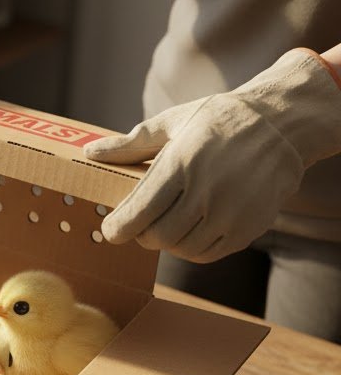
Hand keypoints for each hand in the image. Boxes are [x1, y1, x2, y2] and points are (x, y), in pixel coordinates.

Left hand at [83, 49, 340, 261]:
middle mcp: (208, 190)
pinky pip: (207, 254)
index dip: (118, 228)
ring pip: (181, 249)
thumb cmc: (219, 120)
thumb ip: (131, 144)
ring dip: (166, 242)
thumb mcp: (173, 122)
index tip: (110, 230)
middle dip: (140, 234)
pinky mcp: (248, 228)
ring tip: (166, 224)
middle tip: (139, 225)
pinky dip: (190, 248)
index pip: (139, 210)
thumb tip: (90, 152)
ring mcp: (231, 212)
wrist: (283, 125)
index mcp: (182, 162)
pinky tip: (189, 229)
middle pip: (157, 236)